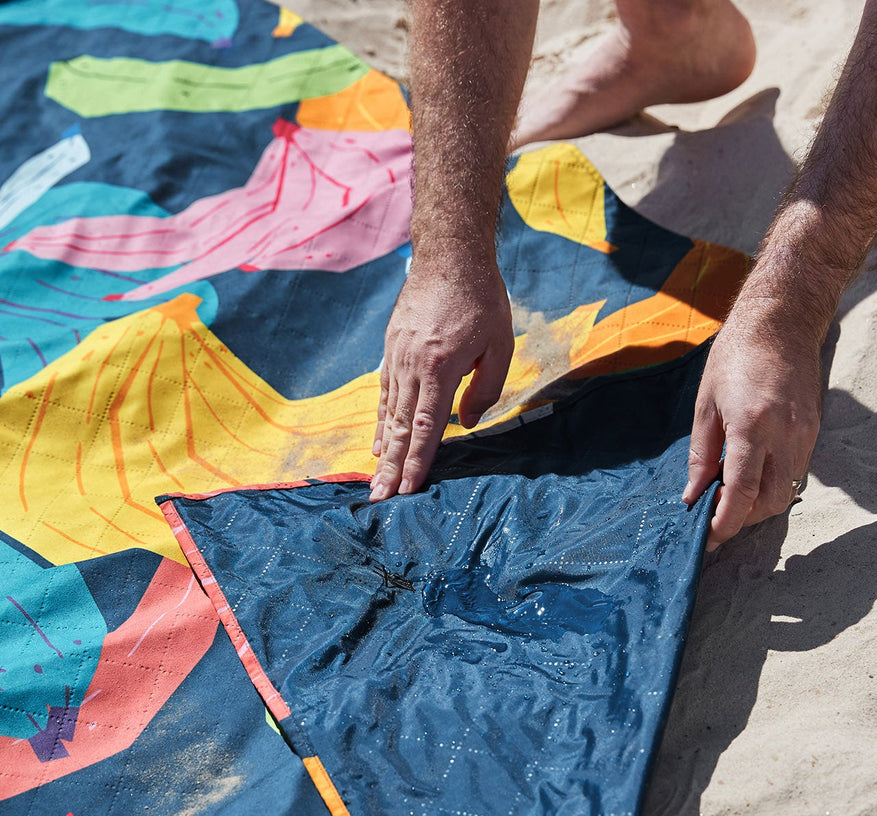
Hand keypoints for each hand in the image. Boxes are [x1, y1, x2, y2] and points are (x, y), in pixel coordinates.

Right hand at [371, 257, 513, 500]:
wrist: (449, 255)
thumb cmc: (482, 299)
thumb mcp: (500, 344)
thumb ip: (485, 388)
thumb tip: (466, 424)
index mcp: (439, 366)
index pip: (426, 426)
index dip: (418, 461)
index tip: (408, 490)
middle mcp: (411, 365)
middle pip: (400, 427)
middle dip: (392, 467)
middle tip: (381, 499)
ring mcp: (396, 357)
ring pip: (388, 413)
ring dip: (383, 450)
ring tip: (376, 481)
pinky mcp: (391, 349)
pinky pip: (384, 394)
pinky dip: (380, 422)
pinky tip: (378, 444)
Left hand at [682, 310, 822, 550]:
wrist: (781, 322)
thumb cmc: (735, 357)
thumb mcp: (705, 405)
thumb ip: (702, 455)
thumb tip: (693, 495)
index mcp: (752, 427)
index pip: (741, 494)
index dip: (724, 523)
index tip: (708, 537)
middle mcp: (785, 435)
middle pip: (769, 502)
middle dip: (742, 518)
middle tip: (715, 513)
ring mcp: (804, 434)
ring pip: (786, 491)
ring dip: (758, 504)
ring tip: (730, 494)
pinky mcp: (813, 430)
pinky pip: (794, 472)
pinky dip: (772, 484)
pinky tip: (750, 473)